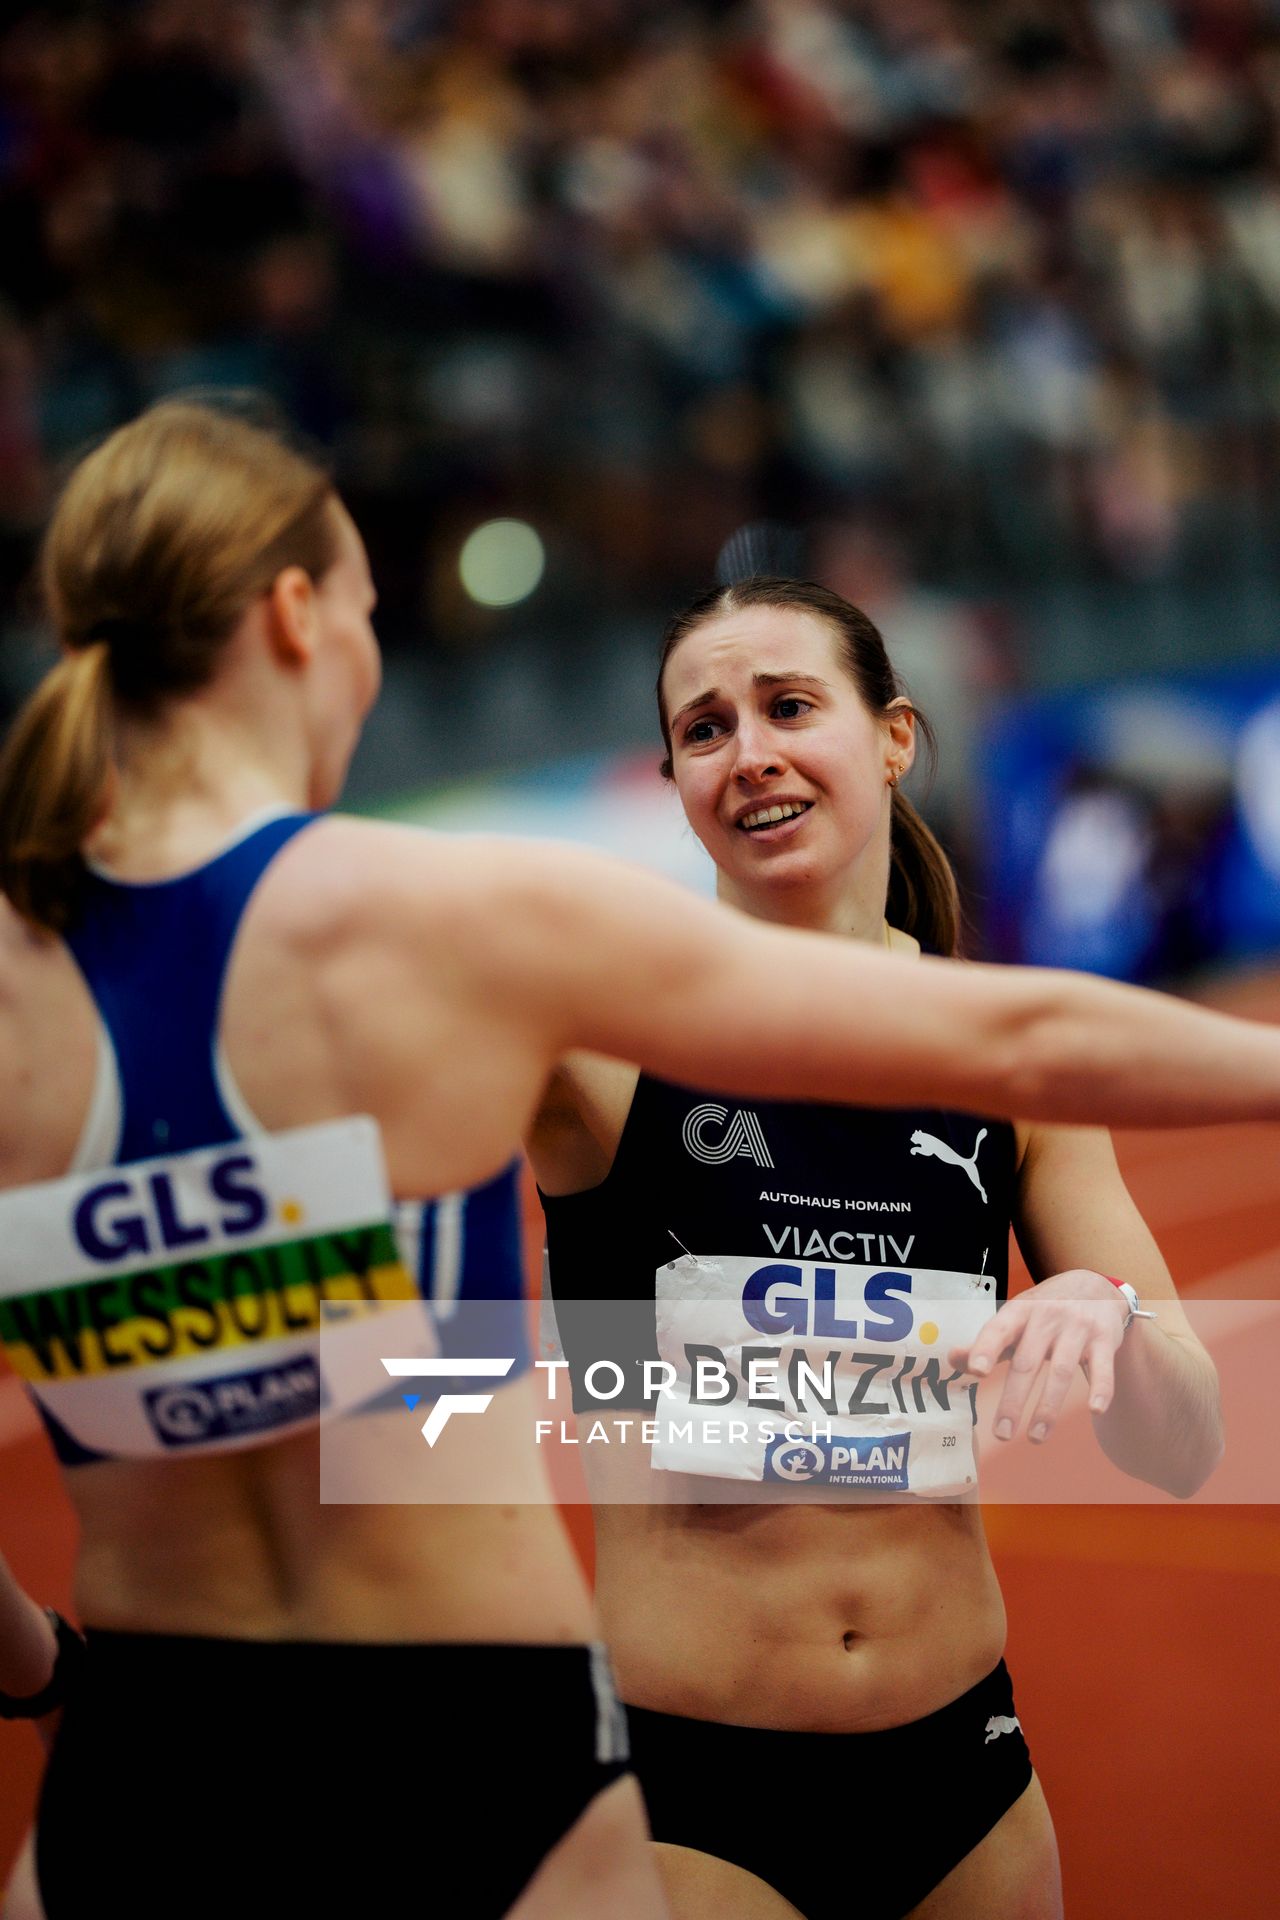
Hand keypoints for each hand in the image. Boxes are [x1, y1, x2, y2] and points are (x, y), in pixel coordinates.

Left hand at [948, 1269, 1127, 1443]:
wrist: (1093, 1285)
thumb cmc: (1043, 1311)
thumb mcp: (1014, 1319)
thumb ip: (987, 1343)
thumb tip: (952, 1359)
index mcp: (1019, 1312)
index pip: (999, 1329)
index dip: (986, 1348)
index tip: (976, 1371)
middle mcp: (1047, 1318)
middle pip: (1027, 1362)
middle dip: (1013, 1400)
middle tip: (1001, 1433)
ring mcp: (1077, 1328)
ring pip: (1061, 1371)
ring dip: (1048, 1408)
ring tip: (1035, 1438)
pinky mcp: (1104, 1340)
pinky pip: (1102, 1368)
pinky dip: (1101, 1389)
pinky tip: (1095, 1411)